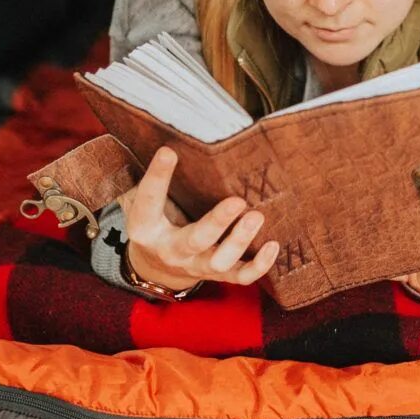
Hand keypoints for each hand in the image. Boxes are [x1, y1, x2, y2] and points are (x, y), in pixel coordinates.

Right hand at [121, 148, 281, 292]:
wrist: (157, 268)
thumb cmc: (157, 224)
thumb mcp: (146, 204)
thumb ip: (156, 180)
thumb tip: (170, 141)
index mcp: (147, 229)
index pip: (148, 202)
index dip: (157, 177)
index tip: (168, 151)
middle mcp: (172, 251)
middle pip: (194, 241)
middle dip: (217, 223)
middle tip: (237, 201)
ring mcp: (197, 266)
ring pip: (219, 262)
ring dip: (240, 240)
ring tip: (257, 216)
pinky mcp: (219, 275)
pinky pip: (240, 277)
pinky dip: (258, 266)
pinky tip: (273, 245)